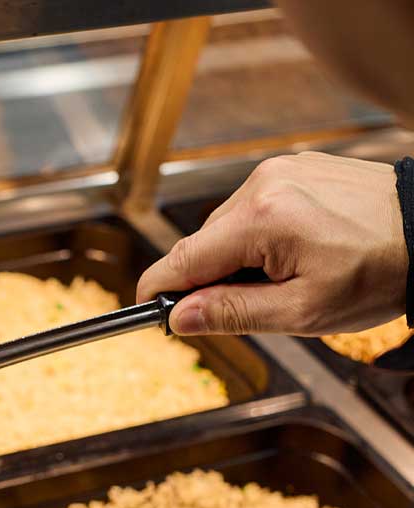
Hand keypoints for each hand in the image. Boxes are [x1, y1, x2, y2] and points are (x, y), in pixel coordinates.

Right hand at [137, 152, 406, 335]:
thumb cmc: (381, 273)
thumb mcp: (302, 313)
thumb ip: (232, 314)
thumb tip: (178, 317)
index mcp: (260, 220)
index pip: (181, 259)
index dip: (158, 291)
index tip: (147, 313)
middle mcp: (262, 185)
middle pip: (202, 246)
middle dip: (211, 281)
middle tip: (251, 309)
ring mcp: (279, 171)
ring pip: (226, 230)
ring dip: (237, 260)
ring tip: (284, 280)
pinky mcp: (294, 168)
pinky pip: (253, 211)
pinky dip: (258, 239)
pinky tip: (294, 254)